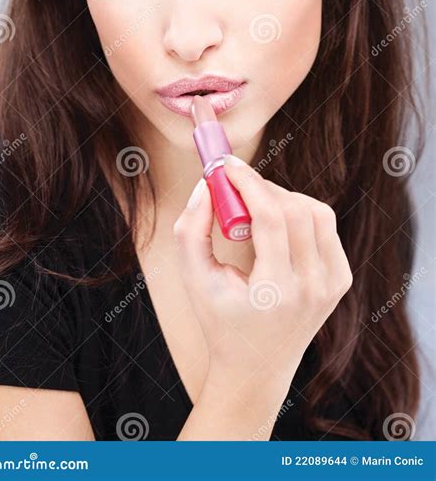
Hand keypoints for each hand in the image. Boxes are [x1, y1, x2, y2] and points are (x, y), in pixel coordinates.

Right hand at [172, 156, 352, 392]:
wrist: (256, 367)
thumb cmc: (220, 320)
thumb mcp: (193, 278)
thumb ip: (192, 228)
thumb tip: (209, 183)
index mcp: (275, 292)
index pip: (272, 218)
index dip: (248, 182)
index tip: (227, 164)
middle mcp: (312, 288)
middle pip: (296, 210)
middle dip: (263, 188)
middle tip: (236, 187)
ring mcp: (332, 284)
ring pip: (316, 212)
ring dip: (284, 198)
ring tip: (256, 209)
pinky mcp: (340, 279)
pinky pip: (325, 226)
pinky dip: (301, 214)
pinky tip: (278, 226)